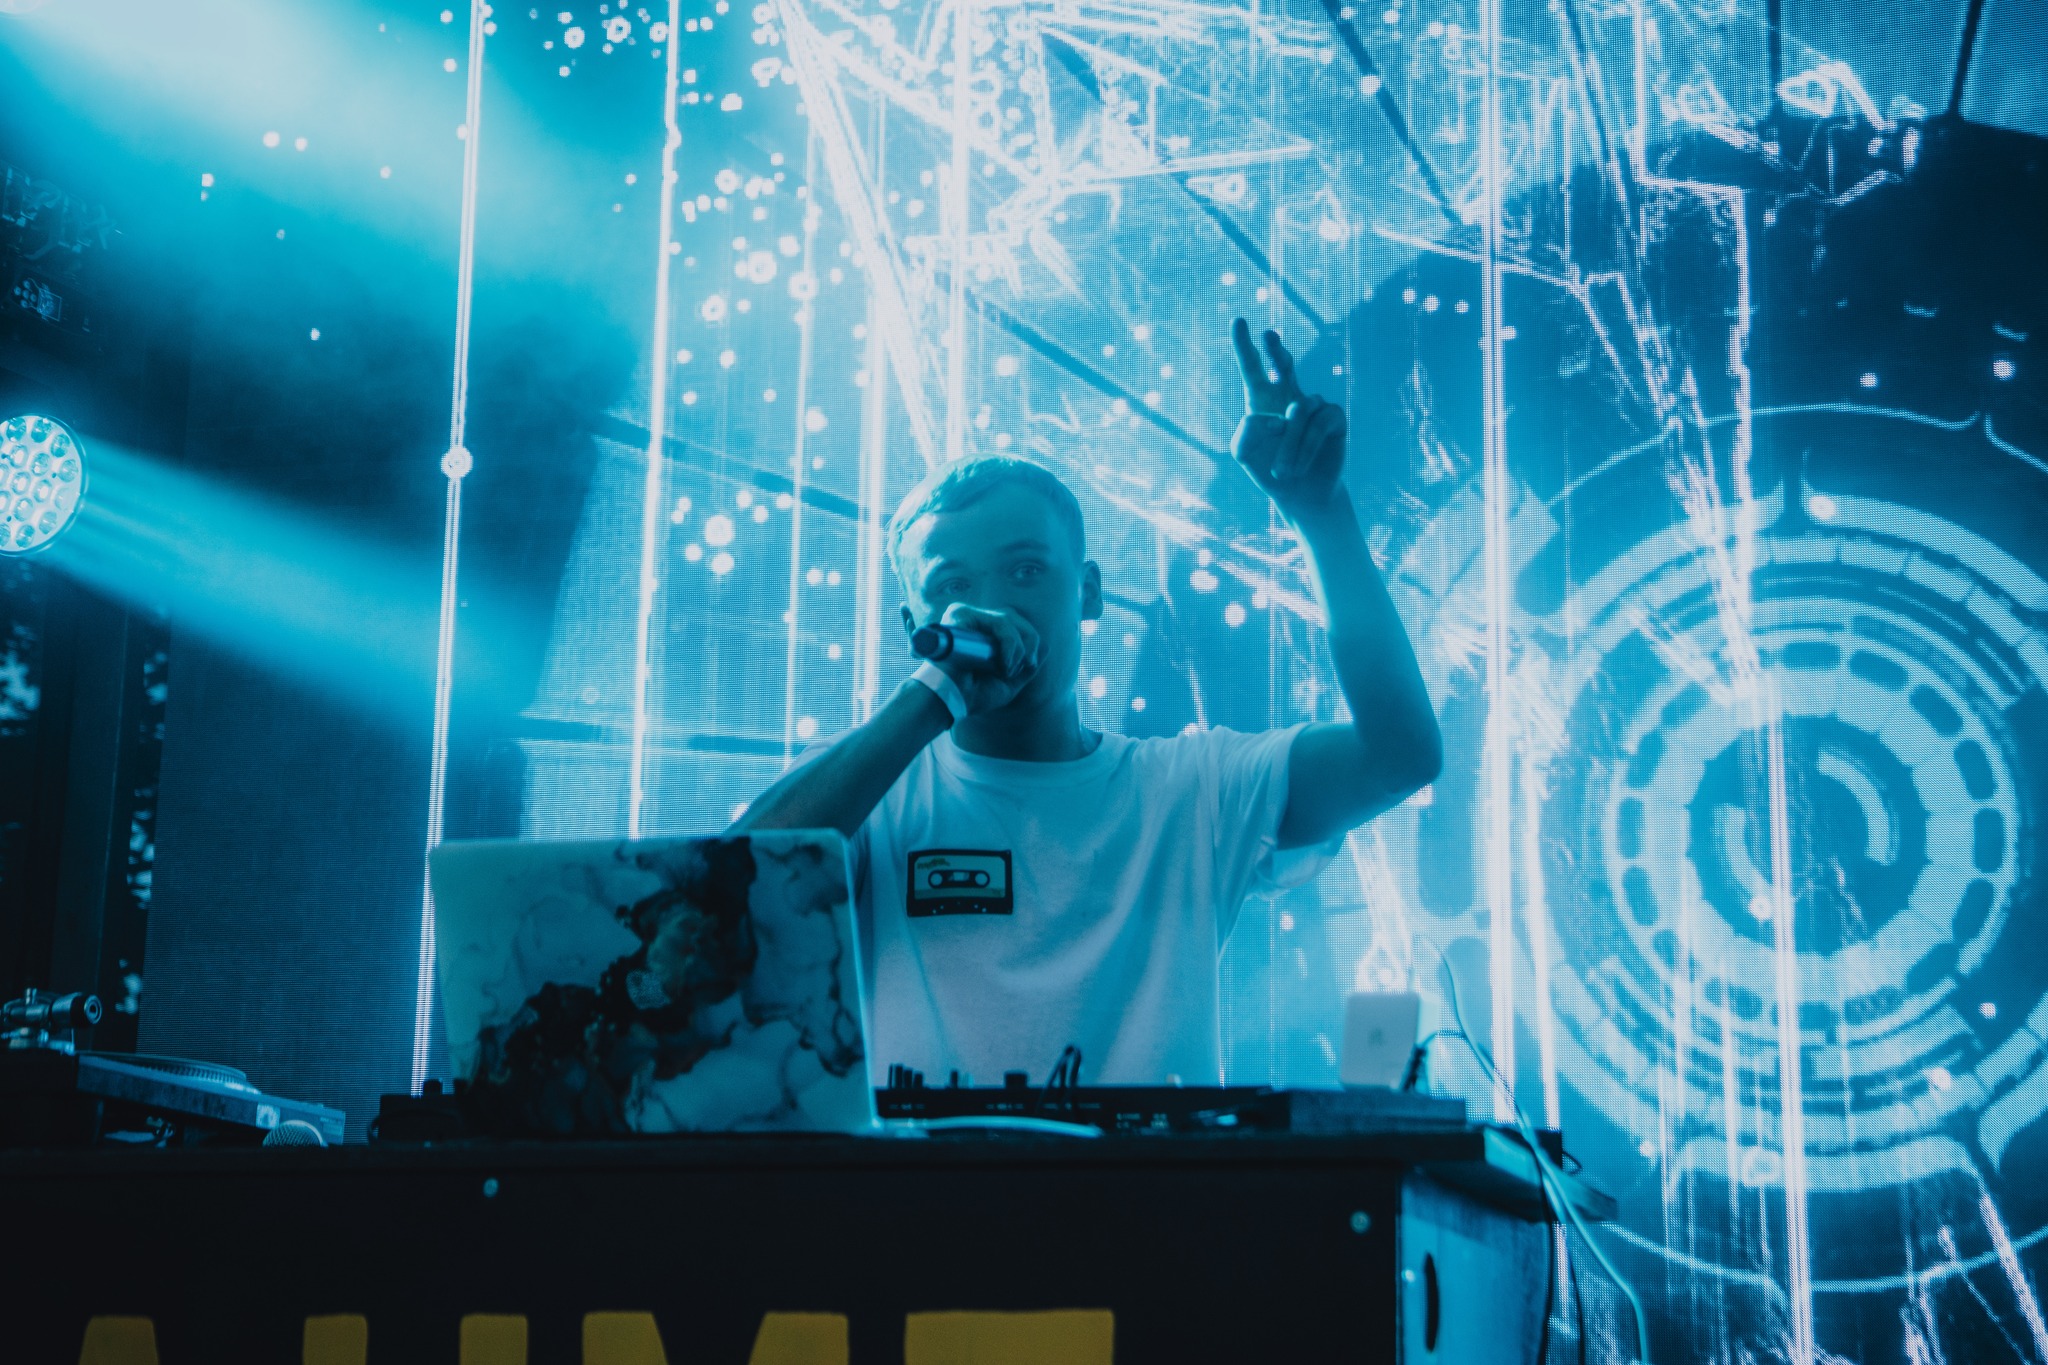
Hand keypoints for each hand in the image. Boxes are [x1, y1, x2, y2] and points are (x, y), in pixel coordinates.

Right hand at [934, 603, 1041, 714]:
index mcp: (983, 633)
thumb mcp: (1008, 683)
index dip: (1029, 639)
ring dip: (1017, 646)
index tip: (1030, 663)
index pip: (1014, 622)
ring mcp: (967, 616)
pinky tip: (1003, 662)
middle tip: (1025, 664)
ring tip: (1007, 668)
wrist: (951, 701)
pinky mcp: (961, 615)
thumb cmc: (973, 694)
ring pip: (1007, 619)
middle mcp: (974, 621)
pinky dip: (1008, 642)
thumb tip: (1047, 646)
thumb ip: (1026, 667)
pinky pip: (997, 622)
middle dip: (1029, 640)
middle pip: (1013, 616)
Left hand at [1229, 318, 1346, 522]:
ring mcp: (1314, 405)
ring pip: (1298, 410)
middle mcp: (1289, 397)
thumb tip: (1273, 416)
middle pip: (1283, 365)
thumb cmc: (1269, 471)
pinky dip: (1305, 447)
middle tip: (1268, 335)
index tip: (1238, 321)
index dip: (1245, 346)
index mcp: (1263, 401)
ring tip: (1282, 472)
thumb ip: (1245, 432)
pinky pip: (1319, 424)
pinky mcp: (1334, 418)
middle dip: (1276, 350)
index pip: (1253, 368)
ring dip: (1288, 445)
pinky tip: (1298, 466)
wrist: (1300, 495)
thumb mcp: (1244, 453)